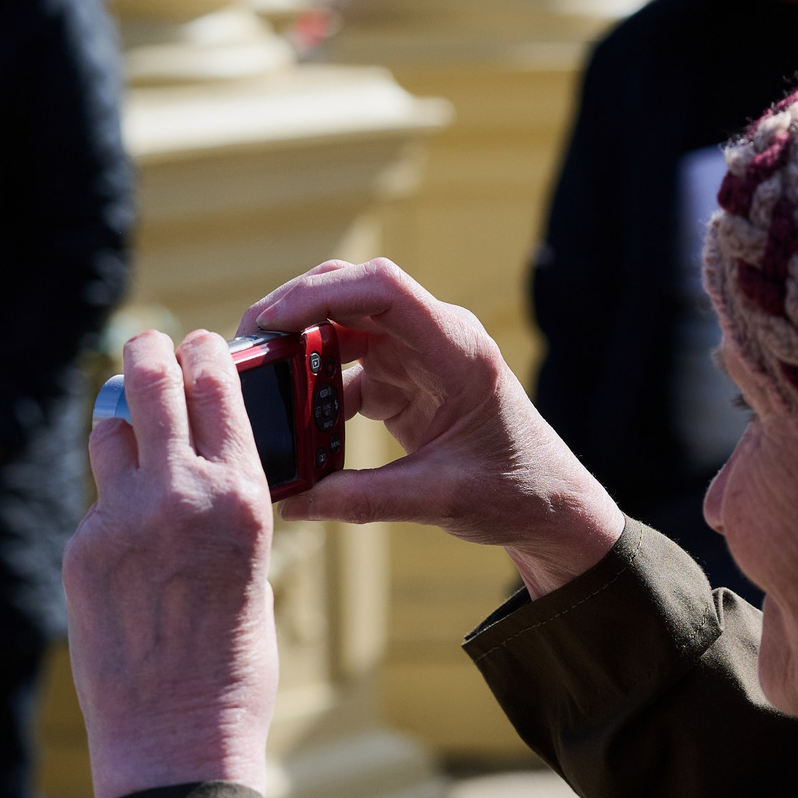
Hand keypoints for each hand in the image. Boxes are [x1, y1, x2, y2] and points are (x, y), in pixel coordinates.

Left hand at [64, 330, 277, 797]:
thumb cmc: (235, 666)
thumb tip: (202, 470)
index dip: (205, 354)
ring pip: (108, 431)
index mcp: (242, 495)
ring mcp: (120, 517)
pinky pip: (94, 502)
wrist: (178, 736)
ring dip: (119, 417)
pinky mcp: (80, 548)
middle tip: (146, 345)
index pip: (217, 388)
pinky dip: (109, 502)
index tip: (200, 342)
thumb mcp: (256, 569)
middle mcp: (179, 491)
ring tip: (126, 416)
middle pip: (148, 382)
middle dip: (147, 354)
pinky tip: (125, 534)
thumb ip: (227, 512)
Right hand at [245, 259, 625, 598]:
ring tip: (255, 378)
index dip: (322, 293)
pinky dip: (316, 388)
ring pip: (344, 329)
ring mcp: (420, 358)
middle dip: (296, 311)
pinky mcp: (407, 382)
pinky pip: (348, 369)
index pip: (383, 289)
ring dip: (300, 349)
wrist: (551, 508)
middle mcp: (437, 339)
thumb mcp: (440, 499)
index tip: (272, 319)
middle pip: (354, 295)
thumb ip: (363, 499)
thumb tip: (291, 502)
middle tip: (246, 344)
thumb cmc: (515, 493)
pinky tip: (289, 419)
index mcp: (458, 349)